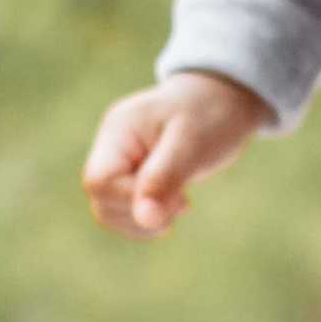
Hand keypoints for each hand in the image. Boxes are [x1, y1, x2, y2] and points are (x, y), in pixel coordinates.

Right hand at [83, 70, 270, 238]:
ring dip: (145, 222)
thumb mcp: (191, 144)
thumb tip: (146, 220)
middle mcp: (110, 148)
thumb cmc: (209, 115)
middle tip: (183, 200)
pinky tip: (175, 204)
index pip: (99, 182)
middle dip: (141, 213)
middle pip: (101, 201)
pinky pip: (125, 213)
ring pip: (109, 212)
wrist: (221, 99)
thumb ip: (164, 179)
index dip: (132, 200)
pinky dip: (149, 221)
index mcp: (118, 131)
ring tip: (181, 202)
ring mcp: (119, 163)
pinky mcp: (131, 178)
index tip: (178, 196)